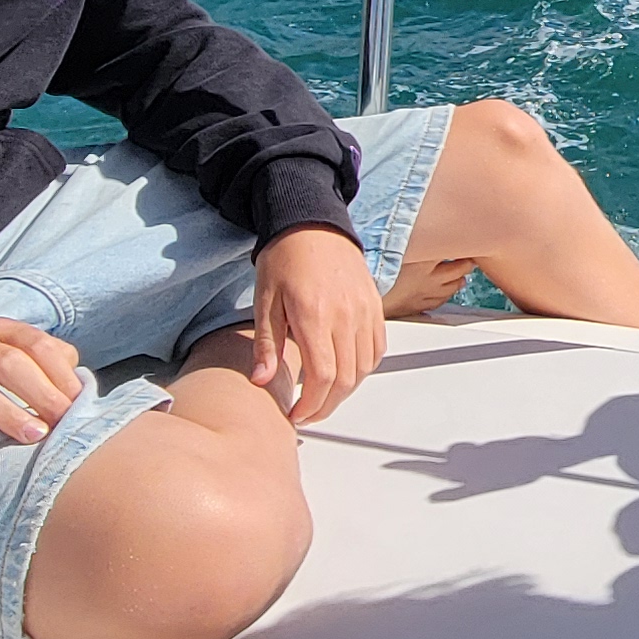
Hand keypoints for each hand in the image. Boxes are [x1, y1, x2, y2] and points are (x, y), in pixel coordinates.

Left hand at [247, 225, 385, 425]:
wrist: (312, 223)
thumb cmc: (285, 259)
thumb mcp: (264, 301)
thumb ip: (266, 345)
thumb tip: (262, 380)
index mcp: (314, 316)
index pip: (323, 377)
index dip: (311, 405)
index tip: (297, 414)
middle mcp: (345, 316)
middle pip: (346, 380)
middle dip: (326, 406)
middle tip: (308, 413)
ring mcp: (364, 312)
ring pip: (364, 368)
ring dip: (345, 391)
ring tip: (323, 396)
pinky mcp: (375, 306)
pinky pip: (377, 349)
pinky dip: (364, 369)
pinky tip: (346, 372)